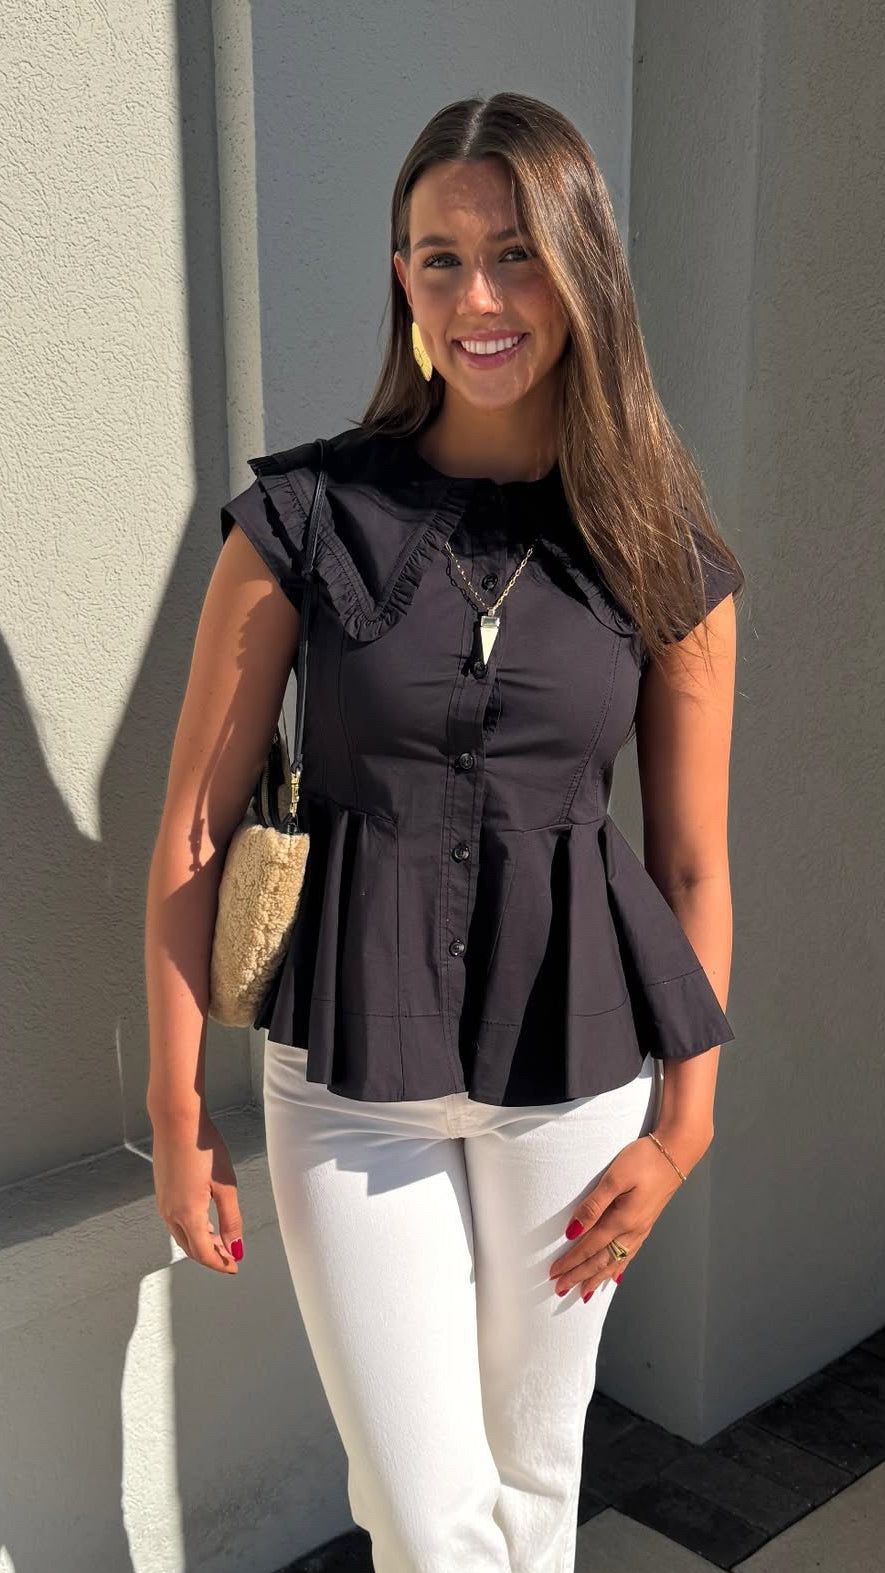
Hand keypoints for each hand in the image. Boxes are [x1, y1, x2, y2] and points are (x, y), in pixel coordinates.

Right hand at [151, 1106, 243, 1273]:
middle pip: (190, 1248)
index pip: (204, 1253)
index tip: (234, 1266)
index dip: (220, 1263)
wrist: (177, 1121)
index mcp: (188, 1214)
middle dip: (211, 1256)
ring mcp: (163, 1202)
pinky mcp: (161, 1191)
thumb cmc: (202, 1148)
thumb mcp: (226, 1185)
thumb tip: (235, 1247)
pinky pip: (174, 1221)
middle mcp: (170, 1213)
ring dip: (200, 1243)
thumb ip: (230, 1220)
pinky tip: (202, 1221)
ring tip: (219, 1241)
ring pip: (181, 1235)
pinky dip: (190, 1229)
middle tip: (230, 1256)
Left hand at [548, 1133, 695, 1300]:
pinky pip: (629, 1254)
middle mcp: (633, 1231)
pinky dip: (619, 1268)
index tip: (554, 1274)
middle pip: (601, 1261)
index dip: (571, 1261)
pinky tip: (615, 1277)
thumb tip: (573, 1231)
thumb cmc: (644, 1160)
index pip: (590, 1247)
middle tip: (559, 1289)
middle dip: (579, 1276)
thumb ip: (593, 1205)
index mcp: (623, 1220)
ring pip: (616, 1262)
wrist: (676, 1152)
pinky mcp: (647, 1223)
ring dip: (597, 1278)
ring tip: (583, 1292)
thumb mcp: (615, 1178)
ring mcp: (642, 1229)